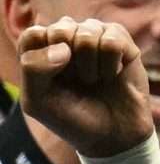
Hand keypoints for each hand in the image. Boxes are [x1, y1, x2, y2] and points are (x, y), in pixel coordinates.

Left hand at [16, 18, 153, 157]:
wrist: (111, 135)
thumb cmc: (70, 117)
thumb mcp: (36, 101)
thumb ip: (32, 69)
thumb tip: (64, 48)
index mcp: (42, 49)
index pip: (34, 34)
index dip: (43, 58)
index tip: (52, 82)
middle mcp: (68, 37)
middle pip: (61, 29)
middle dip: (69, 62)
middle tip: (77, 81)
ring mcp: (96, 37)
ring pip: (88, 32)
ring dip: (91, 65)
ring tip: (95, 80)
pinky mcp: (123, 42)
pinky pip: (113, 40)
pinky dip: (111, 64)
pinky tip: (112, 74)